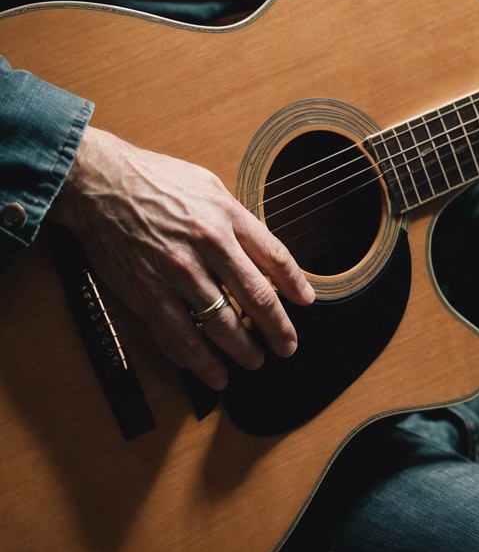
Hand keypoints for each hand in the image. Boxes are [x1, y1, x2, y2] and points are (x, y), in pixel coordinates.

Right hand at [50, 127, 314, 389]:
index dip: (295, 284)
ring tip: (253, 362)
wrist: (99, 183)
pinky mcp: (146, 293)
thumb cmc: (156, 181)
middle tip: (287, 347)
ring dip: (240, 351)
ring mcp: (174, 274)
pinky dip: (197, 360)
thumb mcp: (210, 187)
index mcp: (225, 219)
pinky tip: (211, 371)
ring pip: (219, 325)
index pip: (274, 257)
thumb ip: (239, 221)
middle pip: (255, 299)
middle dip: (277, 329)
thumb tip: (265, 252)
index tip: (306, 302)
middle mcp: (205, 247)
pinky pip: (177, 336)